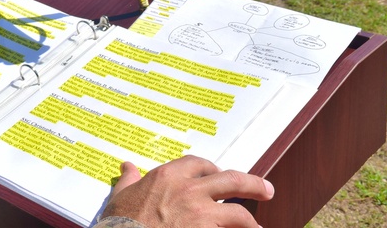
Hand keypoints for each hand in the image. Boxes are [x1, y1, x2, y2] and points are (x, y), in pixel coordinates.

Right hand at [101, 156, 272, 227]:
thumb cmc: (121, 222)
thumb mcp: (121, 196)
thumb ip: (129, 180)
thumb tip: (127, 167)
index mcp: (168, 176)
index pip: (198, 164)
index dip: (212, 168)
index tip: (217, 173)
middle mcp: (189, 190)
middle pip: (231, 180)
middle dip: (253, 184)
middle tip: (266, 189)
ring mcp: (201, 214)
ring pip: (238, 212)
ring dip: (250, 220)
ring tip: (257, 226)